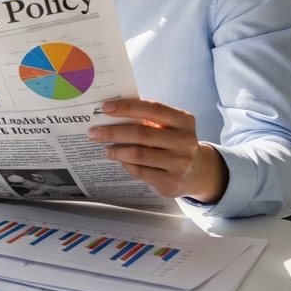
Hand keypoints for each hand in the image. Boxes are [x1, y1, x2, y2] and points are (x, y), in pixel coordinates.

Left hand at [87, 99, 226, 202]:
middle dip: (113, 132)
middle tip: (94, 132)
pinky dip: (126, 164)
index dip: (127, 108)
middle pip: (141, 133)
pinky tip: (120, 160)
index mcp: (184, 120)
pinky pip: (141, 171)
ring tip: (105, 148)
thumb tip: (111, 111)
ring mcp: (180, 163)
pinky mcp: (172, 182)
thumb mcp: (169, 125)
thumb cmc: (173, 141)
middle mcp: (185, 141)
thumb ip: (148, 117)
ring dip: (116, 150)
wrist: (196, 170)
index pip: (152, 109)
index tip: (105, 108)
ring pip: (138, 154)